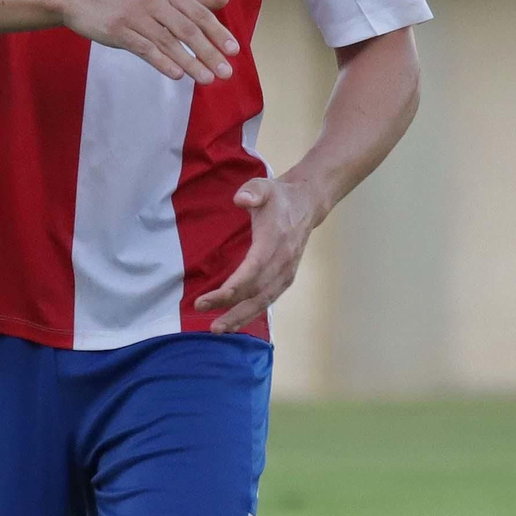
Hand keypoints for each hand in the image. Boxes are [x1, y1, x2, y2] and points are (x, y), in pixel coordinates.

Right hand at [58, 0, 238, 83]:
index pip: (199, 13)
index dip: (218, 33)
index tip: (234, 51)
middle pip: (187, 29)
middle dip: (209, 52)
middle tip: (226, 73)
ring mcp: (135, 15)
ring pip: (168, 42)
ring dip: (190, 62)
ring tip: (207, 80)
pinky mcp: (117, 30)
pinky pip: (144, 48)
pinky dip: (162, 62)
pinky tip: (177, 75)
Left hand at [193, 177, 318, 333]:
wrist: (306, 204)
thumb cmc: (277, 196)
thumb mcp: (264, 186)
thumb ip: (252, 191)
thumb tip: (241, 200)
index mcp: (275, 240)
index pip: (253, 269)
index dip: (232, 288)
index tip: (209, 299)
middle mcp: (283, 260)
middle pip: (257, 292)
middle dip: (232, 309)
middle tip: (210, 326)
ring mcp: (286, 271)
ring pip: (263, 301)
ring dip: (241, 318)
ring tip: (218, 330)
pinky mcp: (285, 277)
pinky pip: (267, 300)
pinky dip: (251, 313)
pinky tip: (233, 323)